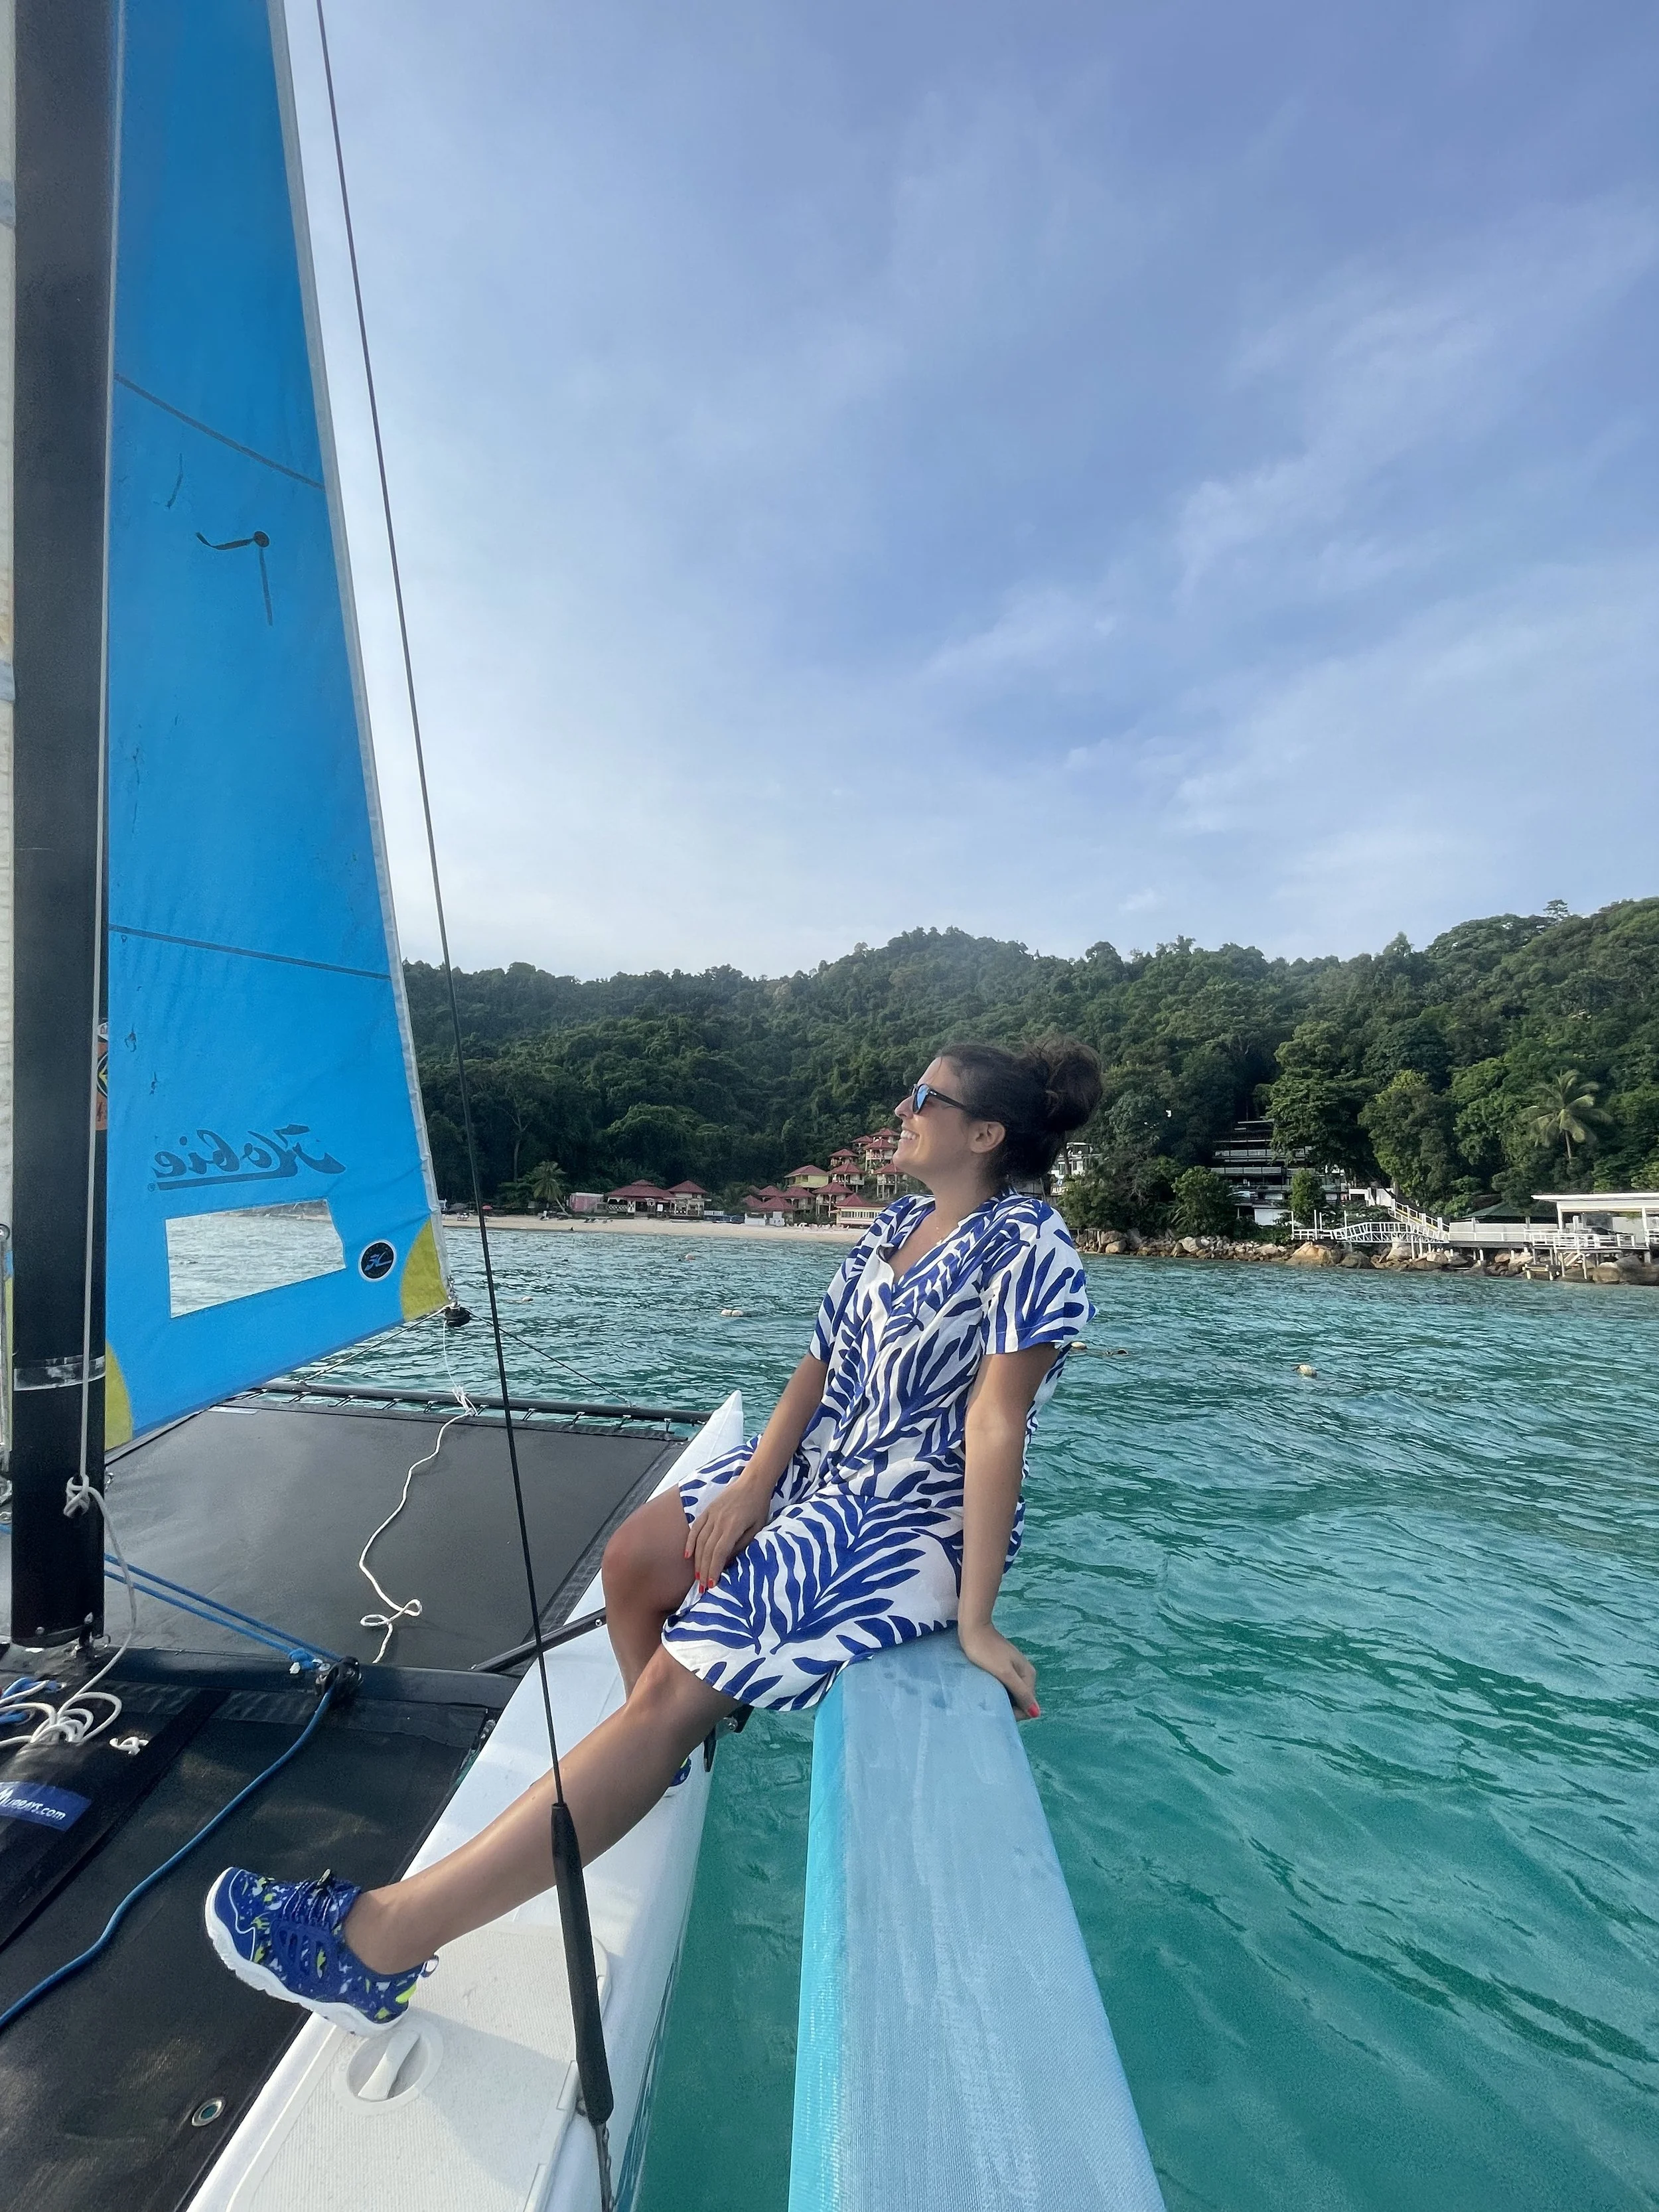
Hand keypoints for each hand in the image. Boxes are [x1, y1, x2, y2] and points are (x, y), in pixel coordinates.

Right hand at [684, 1469, 772, 1592]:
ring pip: (700, 1542)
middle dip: (704, 1571)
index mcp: (733, 1526)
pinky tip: (687, 1555)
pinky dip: (690, 1542)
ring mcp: (711, 1514)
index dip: (714, 1569)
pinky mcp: (708, 1510)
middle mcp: (719, 1521)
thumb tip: (728, 1562)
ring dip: (697, 1561)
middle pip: (708, 1550)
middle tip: (702, 1588)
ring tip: (697, 1577)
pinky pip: (695, 1528)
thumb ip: (742, 1545)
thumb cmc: (759, 1506)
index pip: (720, 1553)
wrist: (753, 1482)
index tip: (712, 1585)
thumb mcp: (757, 1528)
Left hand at [958, 1619, 1039, 1718]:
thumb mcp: (1005, 1673)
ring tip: (987, 1695)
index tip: (997, 1709)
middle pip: (1021, 1700)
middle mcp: (1025, 1673)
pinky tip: (987, 1687)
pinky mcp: (1003, 1666)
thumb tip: (1037, 1713)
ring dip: (1002, 1697)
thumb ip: (1021, 1692)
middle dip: (1008, 1705)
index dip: (1014, 1712)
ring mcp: (1014, 1669)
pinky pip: (1004, 1685)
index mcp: (1029, 1675)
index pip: (1028, 1706)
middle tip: (989, 1702)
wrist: (974, 1627)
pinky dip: (997, 1689)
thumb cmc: (986, 1651)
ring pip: (1011, 1693)